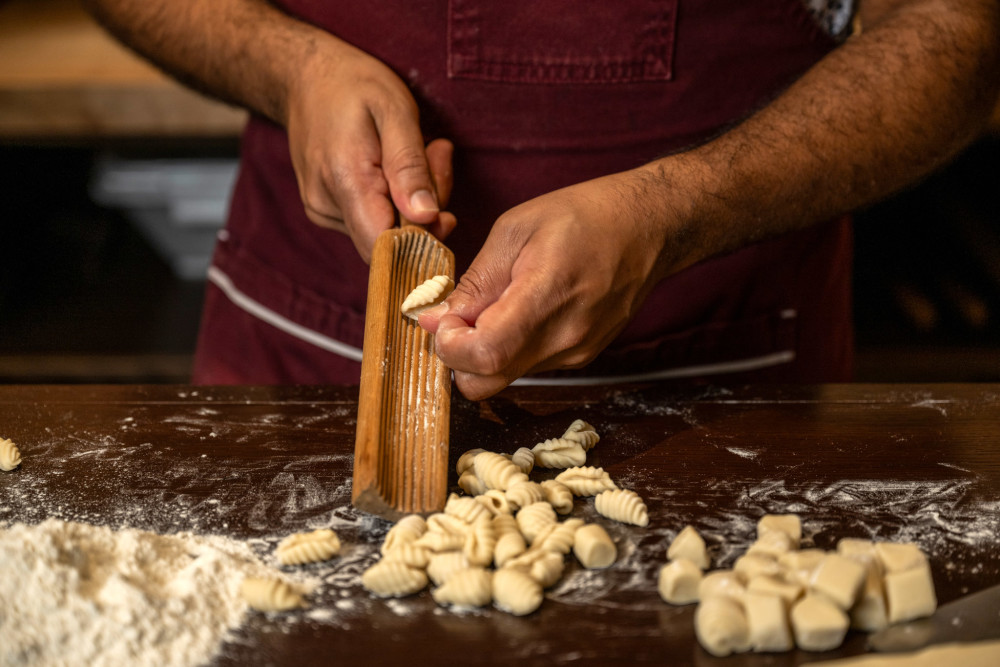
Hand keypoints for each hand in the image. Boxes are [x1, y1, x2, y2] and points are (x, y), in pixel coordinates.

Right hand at [285, 35, 455, 261]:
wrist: (305, 76)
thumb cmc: (354, 86)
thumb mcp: (394, 111)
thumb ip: (410, 166)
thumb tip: (427, 217)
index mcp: (345, 182)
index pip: (386, 248)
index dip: (423, 240)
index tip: (445, 210)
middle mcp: (326, 206)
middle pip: (391, 242)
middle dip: (426, 212)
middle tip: (438, 154)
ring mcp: (322, 211)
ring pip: (384, 232)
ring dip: (414, 201)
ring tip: (419, 151)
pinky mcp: (325, 211)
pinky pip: (371, 221)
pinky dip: (395, 200)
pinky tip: (397, 165)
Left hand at [420, 167, 695, 399]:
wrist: (647, 227)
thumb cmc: (583, 216)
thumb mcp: (515, 230)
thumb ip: (474, 283)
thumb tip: (433, 319)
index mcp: (547, 295)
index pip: (485, 355)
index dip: (449, 346)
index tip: (442, 320)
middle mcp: (565, 337)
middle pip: (486, 383)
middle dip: (457, 359)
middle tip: (457, 319)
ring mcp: (576, 353)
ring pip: (504, 379)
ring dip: (482, 353)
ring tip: (494, 305)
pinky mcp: (581, 358)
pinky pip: (527, 368)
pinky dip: (508, 349)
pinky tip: (518, 312)